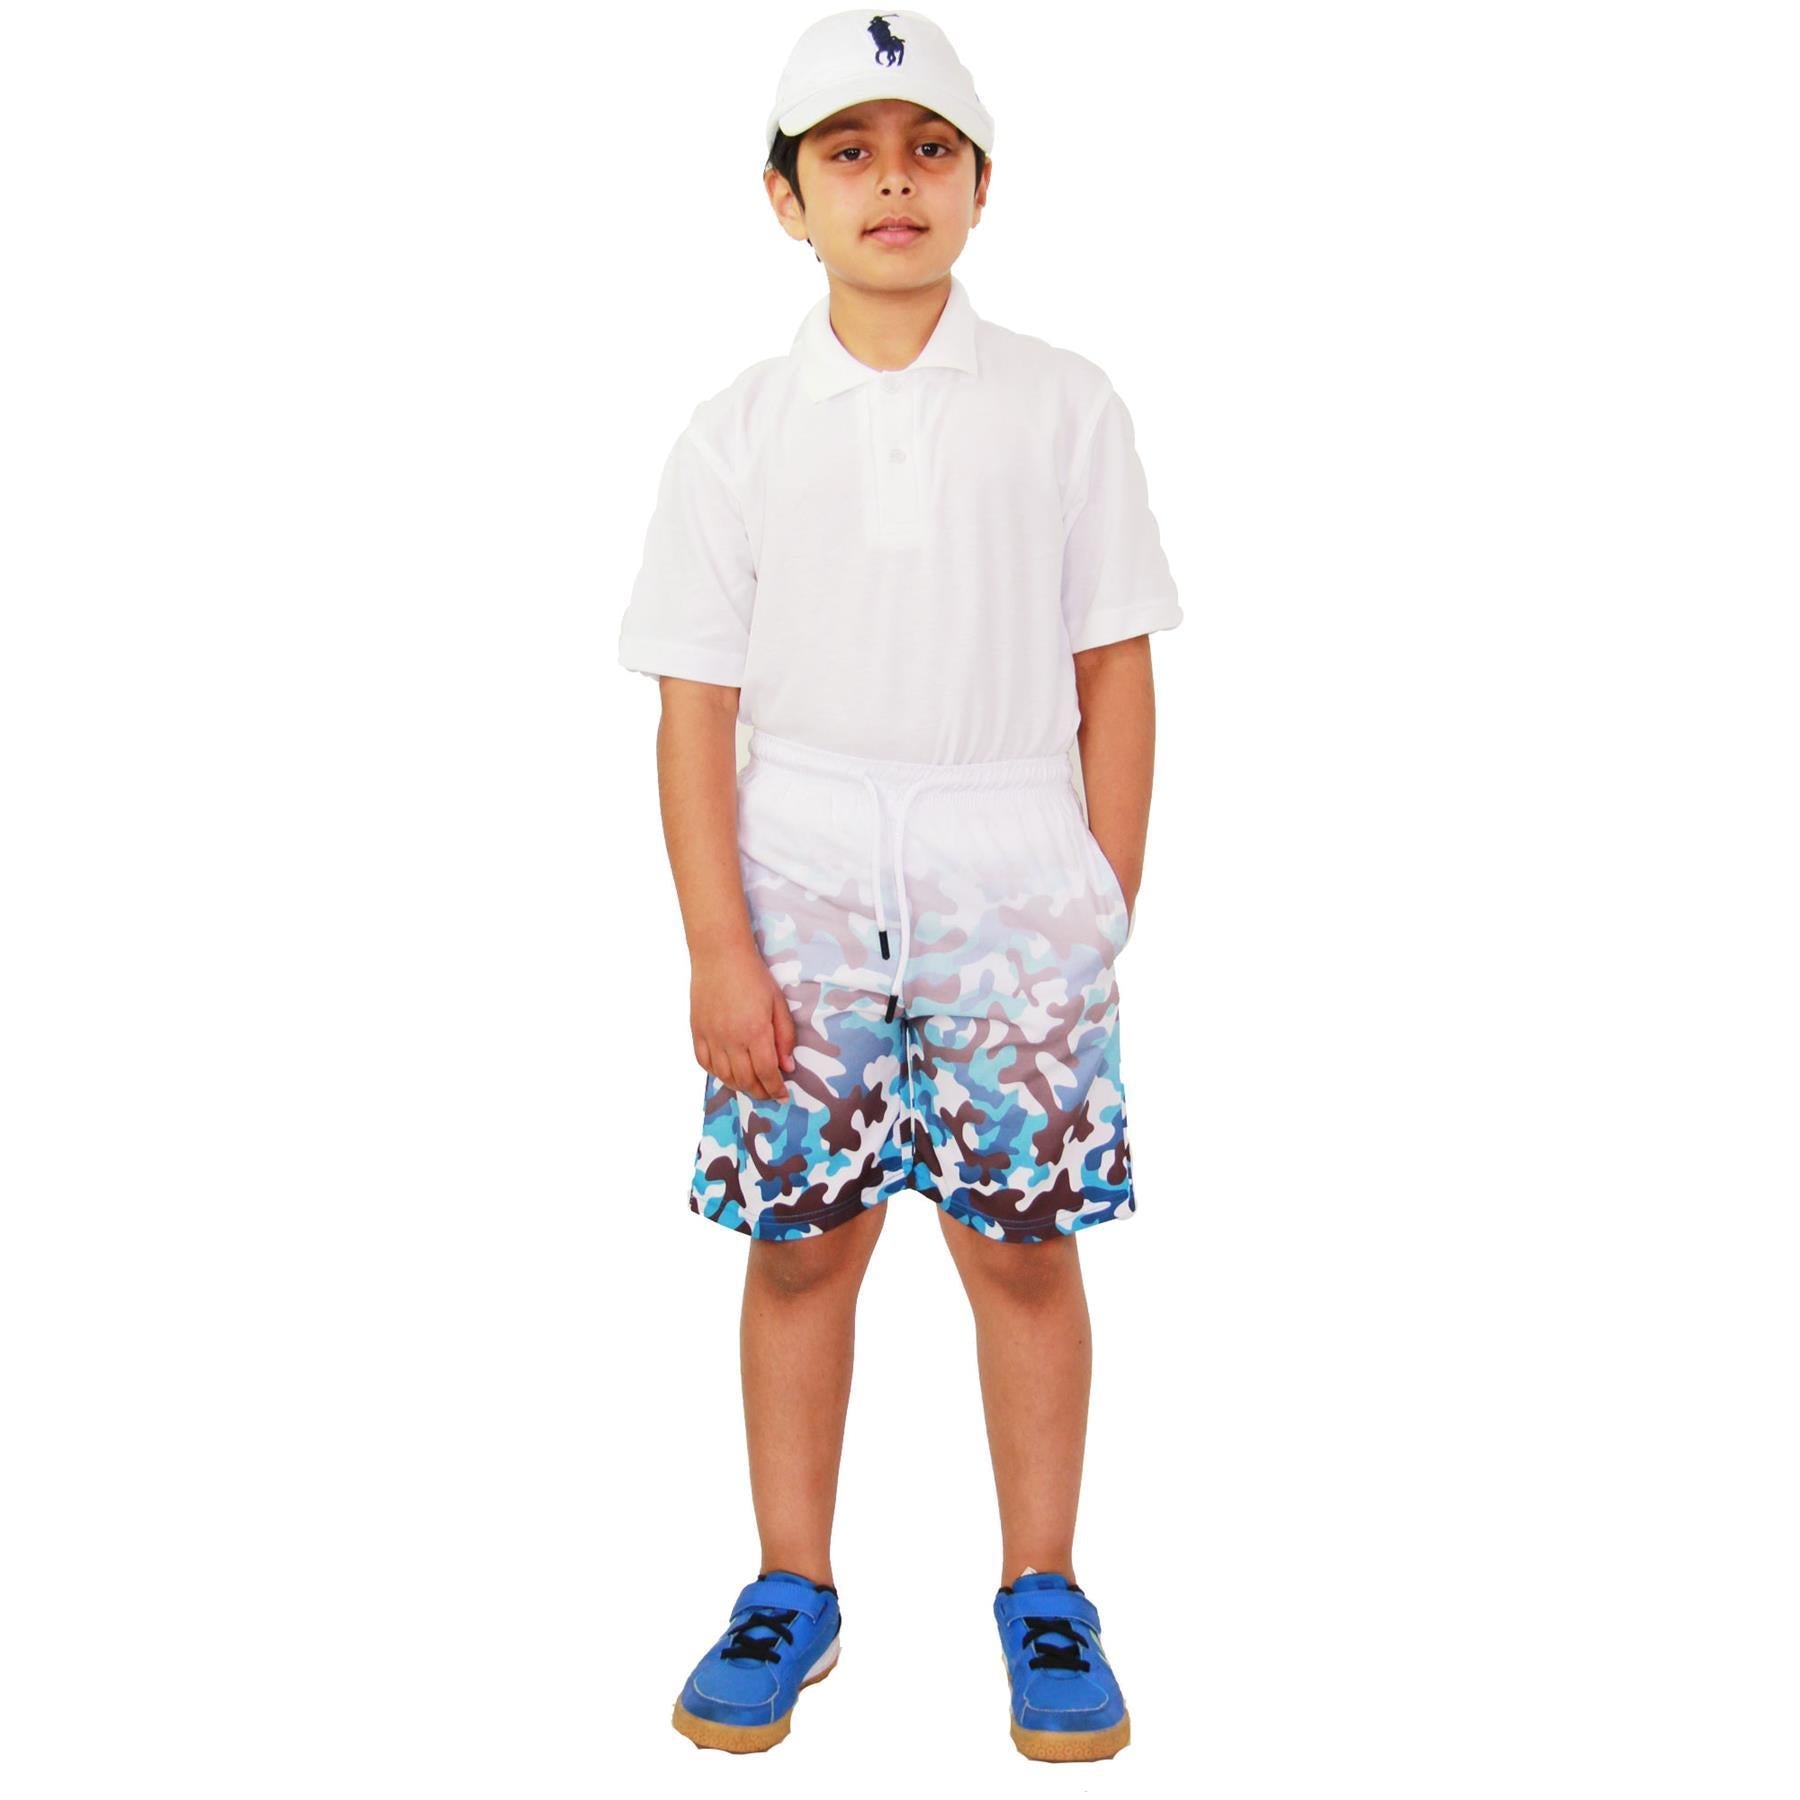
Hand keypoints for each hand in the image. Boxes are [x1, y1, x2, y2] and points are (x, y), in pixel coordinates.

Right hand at [691, 939, 797, 1102]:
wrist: (720, 955)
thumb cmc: (753, 976)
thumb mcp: (778, 1003)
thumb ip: (784, 1037)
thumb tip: (787, 1066)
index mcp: (755, 1031)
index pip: (766, 1072)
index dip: (775, 1089)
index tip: (782, 1095)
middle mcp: (731, 1039)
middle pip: (745, 1079)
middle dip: (760, 1091)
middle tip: (769, 1094)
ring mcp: (711, 1037)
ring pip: (724, 1075)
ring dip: (739, 1086)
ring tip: (751, 1086)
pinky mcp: (696, 1031)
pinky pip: (704, 1062)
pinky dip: (717, 1073)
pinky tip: (727, 1073)